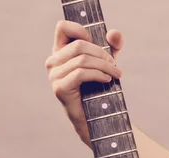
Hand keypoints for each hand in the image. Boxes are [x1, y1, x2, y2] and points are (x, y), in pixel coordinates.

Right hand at [45, 20, 123, 145]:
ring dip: (104, 66)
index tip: (97, 43)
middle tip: (115, 65)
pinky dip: (98, 75)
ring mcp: (54, 76)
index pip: (63, 27)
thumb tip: (114, 33)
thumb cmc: (98, 89)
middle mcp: (53, 62)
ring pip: (81, 60)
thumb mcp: (106, 63)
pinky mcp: (60, 88)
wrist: (94, 120)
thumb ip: (112, 46)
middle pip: (79, 45)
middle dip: (101, 54)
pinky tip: (108, 80)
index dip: (82, 30)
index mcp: (59, 52)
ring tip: (116, 74)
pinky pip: (80, 74)